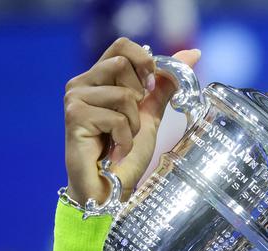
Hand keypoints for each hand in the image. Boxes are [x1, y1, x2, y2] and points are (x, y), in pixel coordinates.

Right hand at [63, 37, 201, 204]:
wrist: (110, 188)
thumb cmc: (126, 154)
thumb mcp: (150, 113)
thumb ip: (164, 84)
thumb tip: (192, 53)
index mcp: (98, 78)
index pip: (122, 45)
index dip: (144, 61)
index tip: (150, 87)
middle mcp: (81, 82)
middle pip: (122, 64)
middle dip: (138, 97)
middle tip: (128, 122)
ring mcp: (75, 98)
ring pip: (124, 94)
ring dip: (133, 123)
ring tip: (122, 140)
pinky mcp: (74, 116)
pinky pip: (117, 118)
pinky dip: (125, 139)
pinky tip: (116, 150)